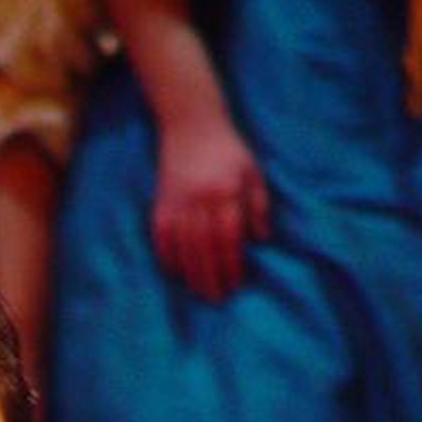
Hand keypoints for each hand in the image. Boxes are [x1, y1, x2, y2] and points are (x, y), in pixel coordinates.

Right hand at [151, 112, 270, 302]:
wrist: (191, 123)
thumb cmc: (228, 150)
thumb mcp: (252, 171)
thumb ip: (258, 205)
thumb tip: (261, 240)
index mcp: (226, 192)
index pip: (228, 237)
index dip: (231, 264)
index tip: (235, 284)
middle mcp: (201, 199)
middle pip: (205, 248)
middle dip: (211, 276)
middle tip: (216, 298)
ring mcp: (178, 201)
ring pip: (183, 246)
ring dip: (191, 273)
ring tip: (198, 291)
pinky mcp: (161, 202)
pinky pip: (162, 237)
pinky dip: (167, 257)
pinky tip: (175, 272)